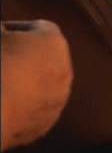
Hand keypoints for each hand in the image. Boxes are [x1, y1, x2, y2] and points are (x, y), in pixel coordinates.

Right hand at [1, 21, 72, 151]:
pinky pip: (33, 111)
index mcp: (53, 42)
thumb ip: (1, 30)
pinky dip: (19, 108)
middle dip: (22, 57)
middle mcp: (64, 70)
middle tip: (0, 60)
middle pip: (43, 59)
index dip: (14, 29)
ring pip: (40, 87)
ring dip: (23, 84)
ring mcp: (57, 100)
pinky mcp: (44, 125)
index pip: (37, 28)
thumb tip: (2, 31)